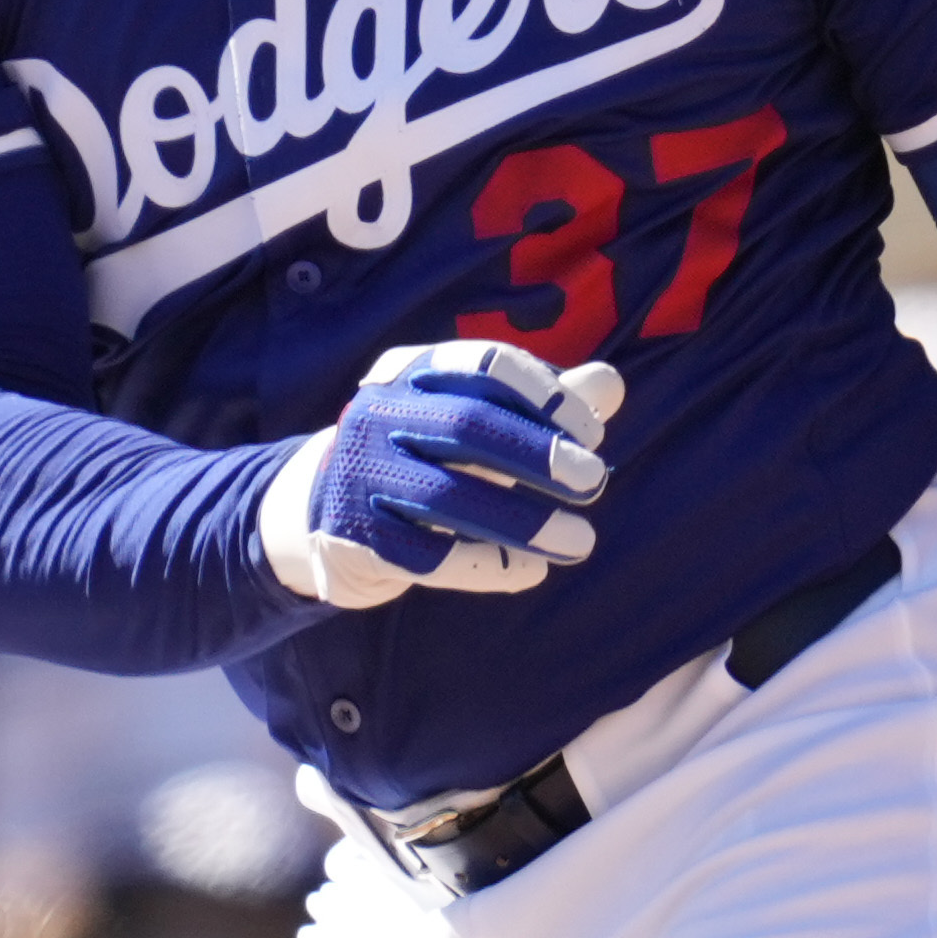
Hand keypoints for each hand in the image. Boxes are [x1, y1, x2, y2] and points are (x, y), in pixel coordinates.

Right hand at [262, 341, 621, 611]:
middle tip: (595, 481)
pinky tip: (531, 572)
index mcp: (415, 370)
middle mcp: (381, 412)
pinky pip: (426, 554)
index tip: (593, 432)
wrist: (325, 508)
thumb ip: (545, 405)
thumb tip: (611, 383)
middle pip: (466, 424)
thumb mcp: (479, 419)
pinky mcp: (355, 535)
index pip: (485, 364)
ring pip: (447, 496)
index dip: (546, 396)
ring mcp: (361, 474)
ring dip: (524, 520)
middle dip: (537, 453)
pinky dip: (485, 564)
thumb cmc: (426, 453)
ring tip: (582, 541)